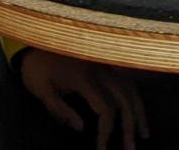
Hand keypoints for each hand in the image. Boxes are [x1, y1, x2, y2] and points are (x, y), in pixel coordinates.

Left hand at [17, 49, 148, 149]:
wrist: (35, 39)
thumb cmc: (36, 68)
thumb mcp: (41, 91)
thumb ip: (61, 111)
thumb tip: (81, 129)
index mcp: (84, 78)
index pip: (105, 108)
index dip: (107, 131)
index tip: (103, 149)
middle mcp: (101, 70)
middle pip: (124, 100)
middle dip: (129, 126)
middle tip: (130, 148)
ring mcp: (105, 64)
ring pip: (130, 89)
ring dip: (139, 112)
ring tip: (143, 133)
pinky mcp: (105, 61)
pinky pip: (127, 80)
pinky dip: (135, 96)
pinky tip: (137, 109)